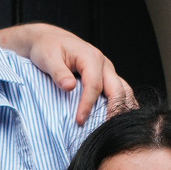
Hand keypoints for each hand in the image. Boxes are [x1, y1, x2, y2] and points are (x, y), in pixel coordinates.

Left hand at [0, 23, 135, 123]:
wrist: (49, 39)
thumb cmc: (47, 48)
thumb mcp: (48, 58)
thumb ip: (59, 73)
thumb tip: (69, 87)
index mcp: (91, 57)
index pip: (94, 85)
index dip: (88, 104)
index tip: (79, 121)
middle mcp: (104, 64)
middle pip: (116, 89)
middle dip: (114, 110)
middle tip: (108, 130)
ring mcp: (107, 70)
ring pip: (123, 90)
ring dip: (123, 108)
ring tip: (119, 128)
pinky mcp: (106, 77)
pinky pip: (120, 91)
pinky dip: (122, 104)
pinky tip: (121, 119)